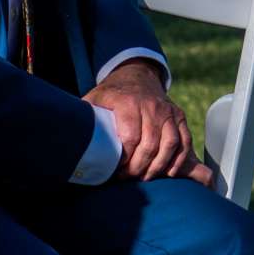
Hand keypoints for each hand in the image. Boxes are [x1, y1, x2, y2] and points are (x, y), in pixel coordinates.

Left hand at [84, 60, 197, 182]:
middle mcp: (151, 106)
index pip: (130, 137)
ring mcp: (167, 111)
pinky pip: (185, 140)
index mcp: (128, 102)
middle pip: (150, 144)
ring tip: (145, 177)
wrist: (137, 76)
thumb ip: (84, 118)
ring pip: (170, 143)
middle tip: (128, 178)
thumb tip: (68, 140)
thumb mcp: (94, 99)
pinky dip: (179, 159)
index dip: (123, 159)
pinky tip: (169, 172)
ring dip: (159, 165)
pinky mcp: (179, 116)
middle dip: (139, 167)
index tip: (114, 171)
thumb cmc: (111, 94)